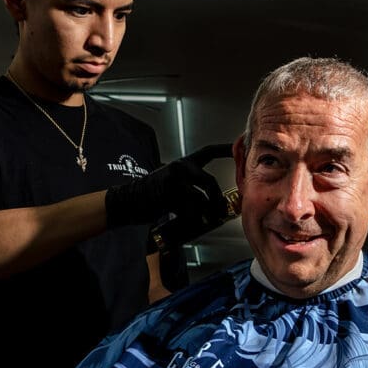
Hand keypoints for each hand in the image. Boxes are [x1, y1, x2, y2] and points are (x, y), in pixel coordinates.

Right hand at [105, 144, 232, 228]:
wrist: (130, 200)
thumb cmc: (152, 196)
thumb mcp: (173, 185)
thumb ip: (192, 188)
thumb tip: (213, 203)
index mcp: (183, 163)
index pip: (208, 152)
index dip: (224, 150)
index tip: (237, 147)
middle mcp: (180, 167)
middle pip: (210, 182)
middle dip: (218, 199)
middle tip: (221, 211)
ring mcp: (175, 178)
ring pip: (202, 197)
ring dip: (208, 212)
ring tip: (210, 219)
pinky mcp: (171, 192)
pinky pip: (191, 208)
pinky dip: (194, 218)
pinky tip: (191, 221)